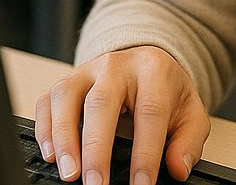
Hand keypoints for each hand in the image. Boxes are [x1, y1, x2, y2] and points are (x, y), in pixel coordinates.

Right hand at [35, 45, 210, 184]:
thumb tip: (177, 168)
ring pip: (67, 96)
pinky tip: (51, 155)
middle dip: (96, 148)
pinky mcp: (67, 81)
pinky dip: (45, 128)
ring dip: (64, 138)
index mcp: (153, 71)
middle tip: (96, 183)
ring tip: (69, 173)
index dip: (145, 153)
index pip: (150, 112)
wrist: (147, 63)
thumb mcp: (190, 113)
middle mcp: (116, 66)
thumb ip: (188, 142)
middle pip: (101, 102)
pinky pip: (47, 100)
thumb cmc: (166, 92)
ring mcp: (87, 71)